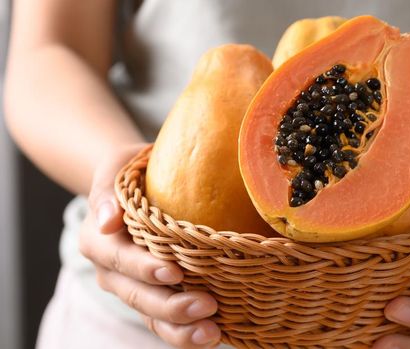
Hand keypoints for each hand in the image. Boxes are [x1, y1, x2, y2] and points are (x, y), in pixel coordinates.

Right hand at [78, 144, 220, 348]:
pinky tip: (214, 335)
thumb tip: (108, 220)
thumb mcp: (116, 168)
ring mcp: (132, 288)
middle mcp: (110, 271)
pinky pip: (165, 321)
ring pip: (151, 317)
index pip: (120, 259)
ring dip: (180, 330)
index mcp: (97, 241)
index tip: (174, 273)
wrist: (136, 185)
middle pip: (138, 296)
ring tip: (211, 334)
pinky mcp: (153, 297)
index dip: (145, 269)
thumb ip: (108, 192)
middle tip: (207, 306)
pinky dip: (186, 331)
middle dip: (171, 306)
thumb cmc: (130, 172)